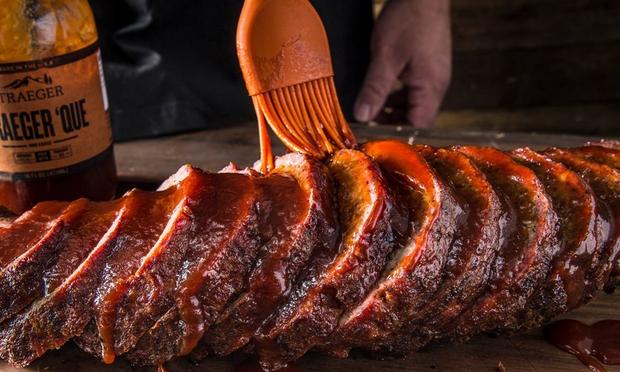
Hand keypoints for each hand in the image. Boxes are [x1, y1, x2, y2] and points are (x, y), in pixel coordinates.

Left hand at [354, 0, 451, 127]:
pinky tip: (382, 92)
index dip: (397, 135)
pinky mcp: (429, 69)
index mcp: (430, 88)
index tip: (374, 135)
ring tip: (371, 108)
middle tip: (368, 123)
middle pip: (417, 119)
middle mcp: (437, 87)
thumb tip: (362, 116)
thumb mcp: (385, 56)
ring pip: (414, 106)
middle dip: (393, 124)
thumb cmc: (409, 19)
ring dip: (394, 110)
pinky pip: (414, 92)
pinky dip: (398, 97)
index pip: (419, 127)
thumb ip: (374, 89)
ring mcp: (434, 77)